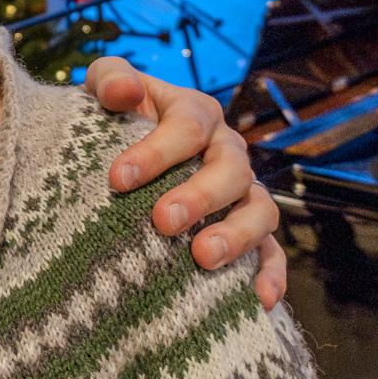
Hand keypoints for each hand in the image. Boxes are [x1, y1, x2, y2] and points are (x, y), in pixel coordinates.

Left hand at [85, 55, 286, 309]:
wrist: (122, 152)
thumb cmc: (114, 117)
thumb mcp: (104, 87)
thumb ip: (110, 78)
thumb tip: (124, 91)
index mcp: (196, 112)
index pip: (187, 126)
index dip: (156, 152)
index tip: (117, 179)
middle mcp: (227, 150)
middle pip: (230, 170)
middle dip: (199, 196)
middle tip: (162, 221)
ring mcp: (243, 191)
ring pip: (260, 209)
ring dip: (237, 235)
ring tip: (202, 257)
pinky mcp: (250, 230)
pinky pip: (273, 251)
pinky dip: (272, 273)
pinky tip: (260, 299)